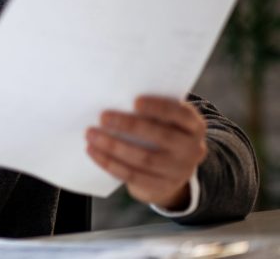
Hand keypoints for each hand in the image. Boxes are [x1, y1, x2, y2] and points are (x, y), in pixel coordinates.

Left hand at [86, 96, 206, 209]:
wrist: (170, 172)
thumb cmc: (160, 134)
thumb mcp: (164, 122)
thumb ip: (149, 111)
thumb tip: (116, 97)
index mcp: (194, 127)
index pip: (181, 114)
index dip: (159, 107)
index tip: (135, 101)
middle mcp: (192, 149)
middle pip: (162, 137)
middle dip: (130, 126)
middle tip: (103, 116)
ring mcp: (179, 171)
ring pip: (144, 159)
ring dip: (113, 146)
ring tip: (91, 134)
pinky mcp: (161, 187)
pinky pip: (132, 176)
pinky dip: (109, 163)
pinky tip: (93, 151)